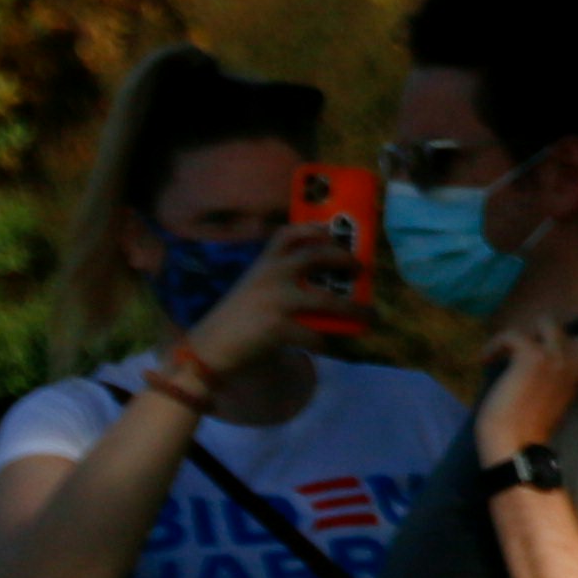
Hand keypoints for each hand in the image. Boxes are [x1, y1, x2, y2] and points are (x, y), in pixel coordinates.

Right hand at [178, 218, 356, 376]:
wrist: (208, 349)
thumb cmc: (234, 319)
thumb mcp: (252, 288)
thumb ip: (278, 281)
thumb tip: (321, 284)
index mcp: (263, 264)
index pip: (288, 233)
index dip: (314, 228)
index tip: (333, 230)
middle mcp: (271, 275)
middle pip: (315, 256)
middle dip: (343, 259)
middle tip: (359, 269)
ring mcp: (276, 300)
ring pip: (327, 300)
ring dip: (353, 308)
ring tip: (369, 314)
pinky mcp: (278, 328)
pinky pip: (315, 334)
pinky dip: (326, 342)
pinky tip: (330, 346)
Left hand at [474, 307, 577, 464]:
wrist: (513, 445)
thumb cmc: (528, 426)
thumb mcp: (552, 393)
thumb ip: (557, 369)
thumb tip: (539, 350)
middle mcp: (575, 358)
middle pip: (577, 321)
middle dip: (560, 324)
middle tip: (533, 336)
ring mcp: (556, 355)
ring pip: (547, 320)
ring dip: (525, 335)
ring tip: (503, 354)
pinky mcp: (532, 355)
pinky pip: (512, 335)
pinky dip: (494, 346)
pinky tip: (486, 360)